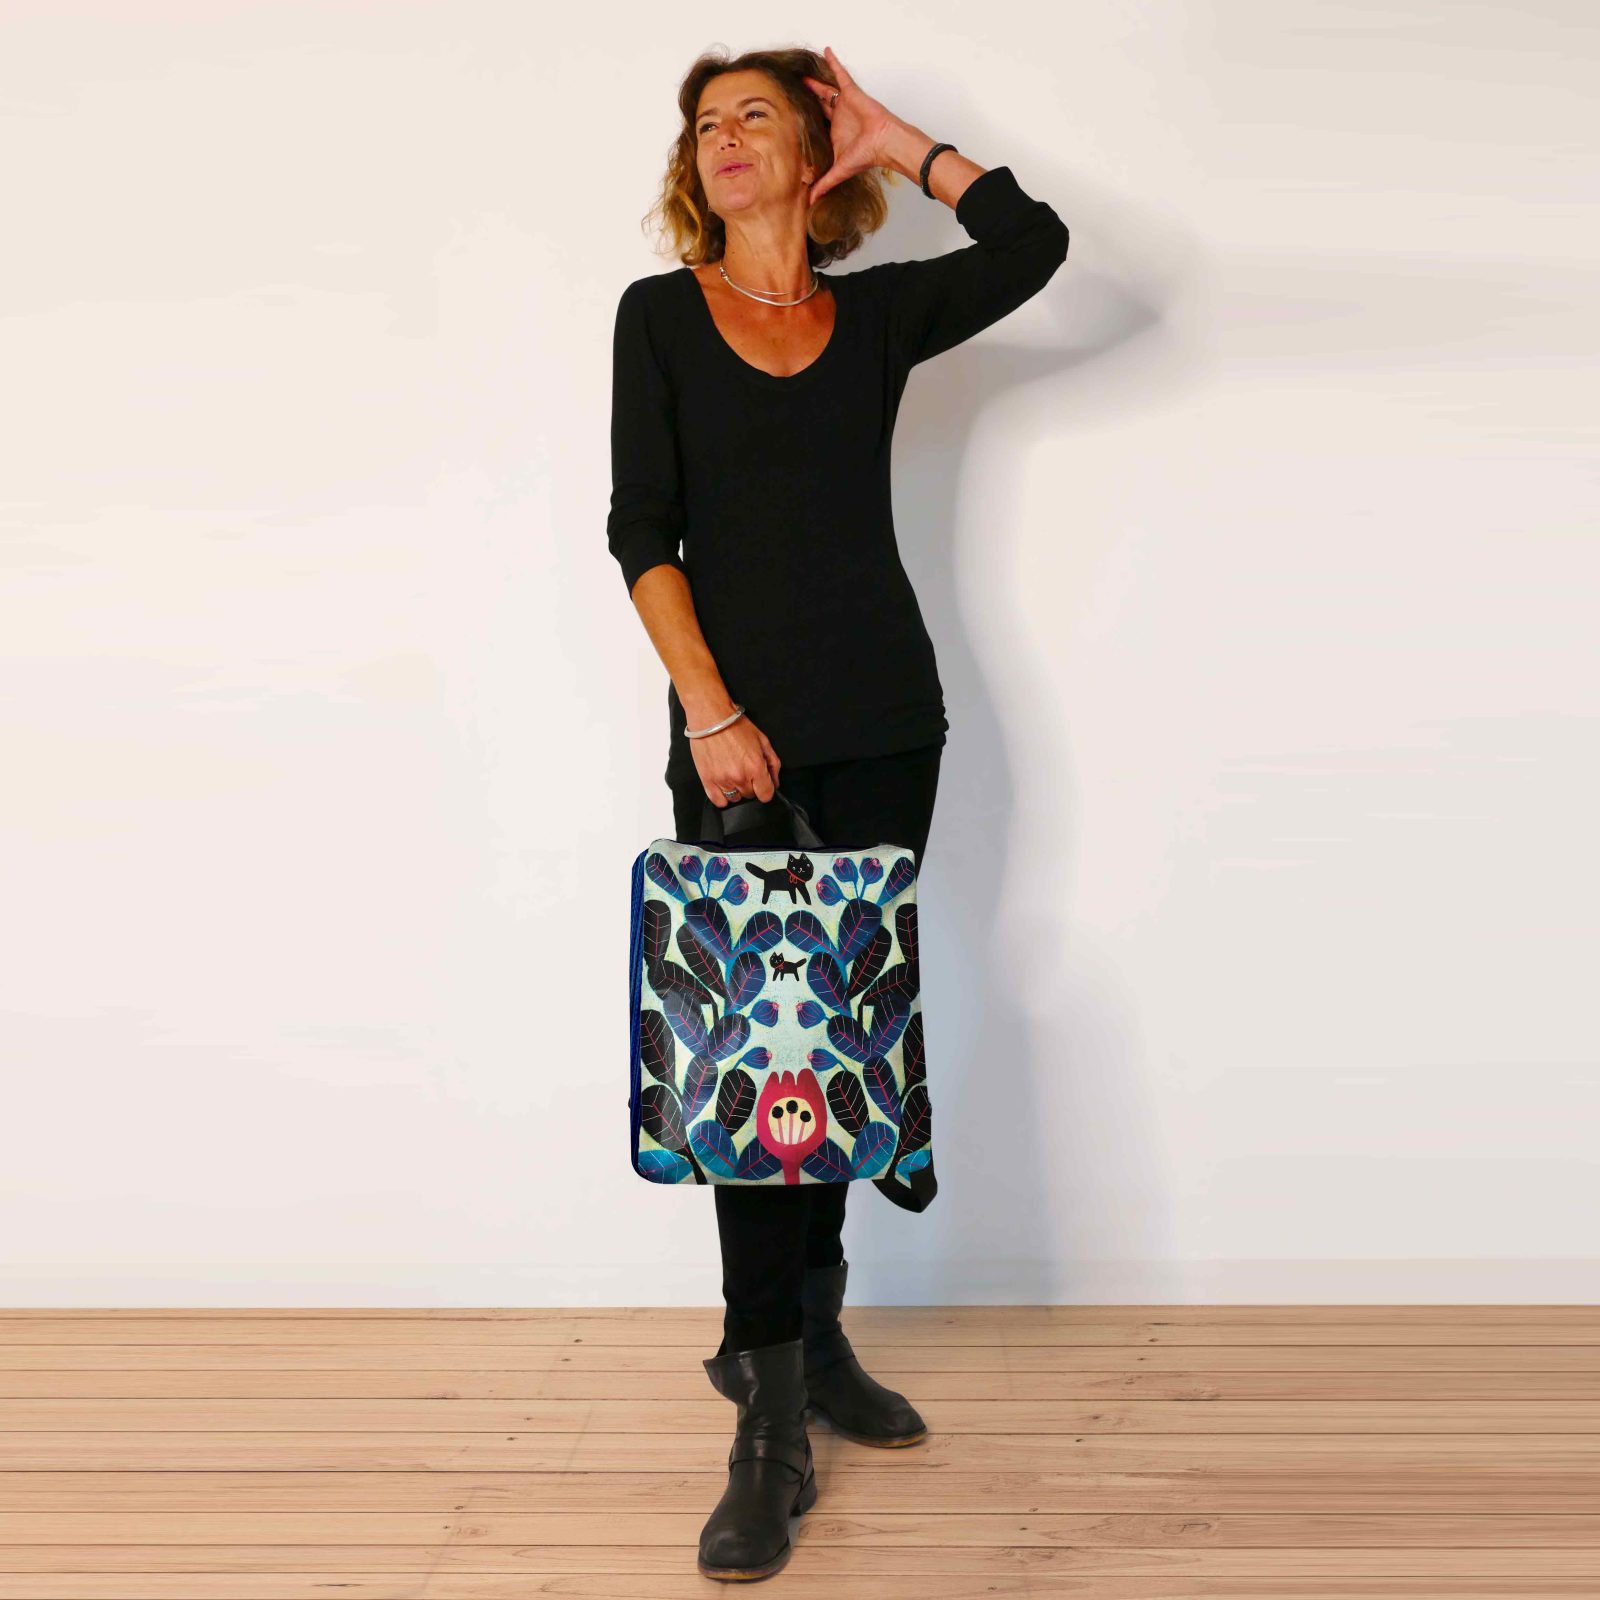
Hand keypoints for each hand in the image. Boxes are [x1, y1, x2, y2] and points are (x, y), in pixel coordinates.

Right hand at [692, 712, 781, 807]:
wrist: (711, 718)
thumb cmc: (736, 726)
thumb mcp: (762, 741)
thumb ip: (773, 763)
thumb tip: (775, 782)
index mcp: (755, 767)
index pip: (766, 795)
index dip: (766, 789)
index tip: (762, 783)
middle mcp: (740, 777)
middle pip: (751, 795)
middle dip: (751, 785)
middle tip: (745, 770)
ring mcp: (722, 780)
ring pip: (735, 799)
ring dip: (736, 790)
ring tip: (732, 774)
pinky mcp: (707, 780)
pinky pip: (718, 801)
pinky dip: (722, 796)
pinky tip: (723, 784)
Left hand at [802, 46, 896, 206]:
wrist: (885, 142)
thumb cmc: (867, 155)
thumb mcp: (838, 171)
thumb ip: (823, 184)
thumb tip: (808, 202)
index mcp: (833, 134)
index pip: (815, 126)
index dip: (803, 122)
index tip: (788, 119)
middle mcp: (837, 118)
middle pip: (817, 106)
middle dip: (805, 100)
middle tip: (789, 92)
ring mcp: (844, 104)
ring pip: (825, 89)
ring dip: (814, 83)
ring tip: (800, 75)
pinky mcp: (851, 92)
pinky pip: (840, 74)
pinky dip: (834, 63)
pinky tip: (826, 51)